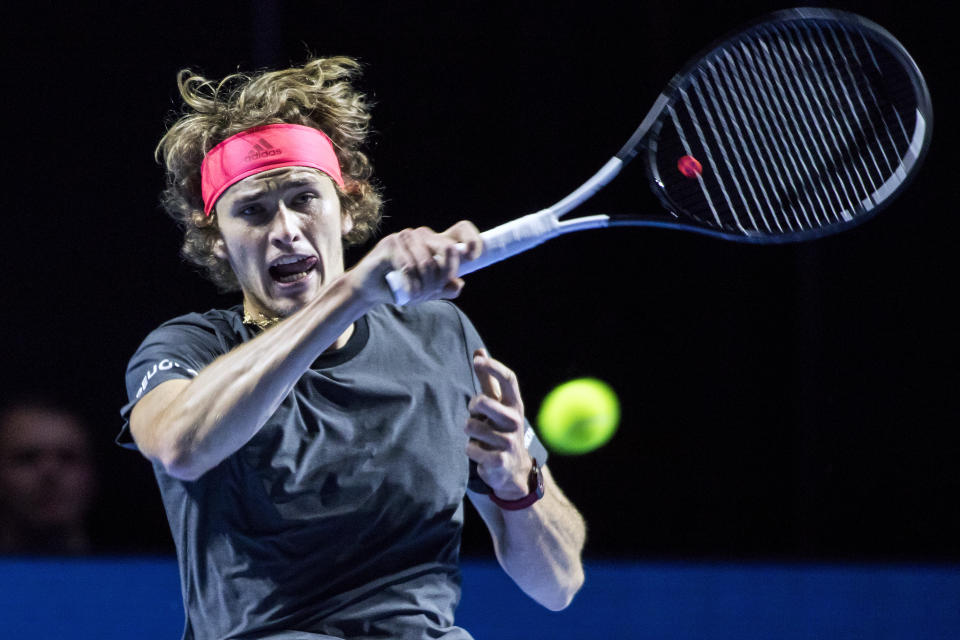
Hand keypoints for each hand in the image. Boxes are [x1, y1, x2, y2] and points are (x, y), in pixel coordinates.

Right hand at [348, 220, 481, 305]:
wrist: (369, 290)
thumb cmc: (400, 286)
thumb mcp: (427, 291)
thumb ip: (444, 288)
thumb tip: (459, 285)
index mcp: (436, 242)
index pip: (461, 229)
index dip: (472, 240)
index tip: (473, 257)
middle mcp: (423, 235)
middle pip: (448, 249)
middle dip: (444, 276)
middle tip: (433, 291)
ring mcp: (407, 237)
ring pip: (428, 263)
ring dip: (425, 286)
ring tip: (416, 295)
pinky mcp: (391, 243)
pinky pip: (409, 267)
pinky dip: (412, 285)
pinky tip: (409, 294)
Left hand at [466, 349, 532, 500]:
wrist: (513, 469)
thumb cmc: (501, 429)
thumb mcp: (498, 405)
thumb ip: (488, 380)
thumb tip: (479, 350)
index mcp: (514, 404)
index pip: (509, 379)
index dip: (493, 367)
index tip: (478, 359)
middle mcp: (515, 421)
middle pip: (484, 402)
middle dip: (473, 406)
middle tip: (476, 413)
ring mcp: (508, 441)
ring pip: (471, 427)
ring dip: (470, 433)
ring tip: (480, 438)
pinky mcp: (500, 460)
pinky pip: (471, 449)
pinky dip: (471, 451)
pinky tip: (481, 454)